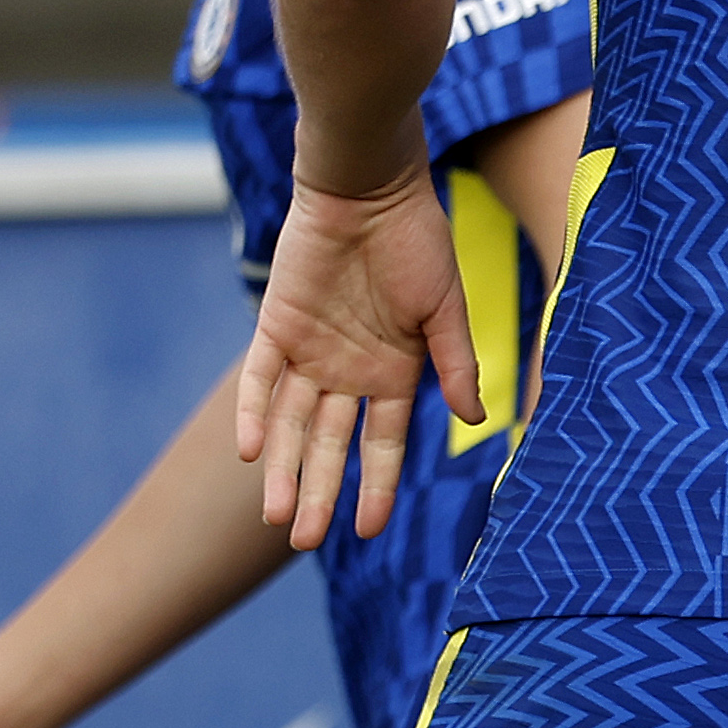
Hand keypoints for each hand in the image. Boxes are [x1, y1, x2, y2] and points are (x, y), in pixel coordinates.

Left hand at [237, 166, 476, 548]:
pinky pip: (258, 378)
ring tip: (273, 515)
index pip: (382, 443)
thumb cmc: (418, 242)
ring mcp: (309, 351)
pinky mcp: (275, 325)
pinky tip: (249, 448)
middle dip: (318, 492)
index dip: (375, 485)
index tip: (369, 531)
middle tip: (303, 539)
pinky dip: (251, 411)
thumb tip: (478, 421)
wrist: (370, 188)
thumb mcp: (447, 308)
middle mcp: (348, 371)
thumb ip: (456, 363)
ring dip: (281, 467)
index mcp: (394, 372)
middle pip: (329, 445)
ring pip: (289, 423)